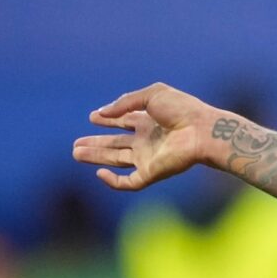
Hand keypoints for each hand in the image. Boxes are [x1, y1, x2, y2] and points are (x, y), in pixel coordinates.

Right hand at [75, 82, 222, 190]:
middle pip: (115, 144)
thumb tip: (101, 113)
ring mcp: (147, 157)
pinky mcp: (150, 173)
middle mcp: (147, 140)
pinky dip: (113, 181)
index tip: (93, 116)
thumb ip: (125, 102)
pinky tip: (100, 172)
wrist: (201, 130)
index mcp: (149, 121)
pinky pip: (128, 182)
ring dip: (96, 158)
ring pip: (116, 161)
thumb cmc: (182, 109)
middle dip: (95, 145)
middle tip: (75, 146)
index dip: (108, 119)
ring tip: (76, 153)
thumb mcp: (152, 95)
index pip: (124, 121)